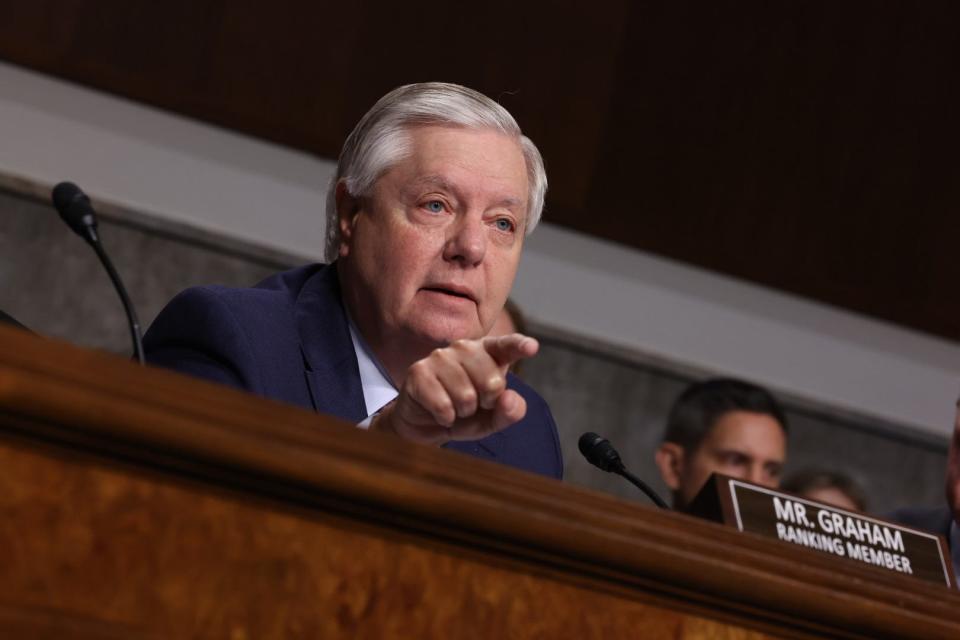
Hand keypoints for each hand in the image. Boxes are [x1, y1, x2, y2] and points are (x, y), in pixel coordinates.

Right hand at [370, 333, 537, 444]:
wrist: (425, 424)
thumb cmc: (463, 414)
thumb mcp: (492, 419)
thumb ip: (509, 411)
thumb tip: (508, 399)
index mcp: (488, 352)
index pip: (507, 346)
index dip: (520, 346)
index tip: (531, 347)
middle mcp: (464, 348)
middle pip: (491, 381)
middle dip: (485, 403)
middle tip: (472, 404)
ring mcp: (440, 356)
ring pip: (466, 396)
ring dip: (462, 412)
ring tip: (454, 407)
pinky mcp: (419, 371)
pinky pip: (443, 405)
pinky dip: (445, 418)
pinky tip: (439, 412)